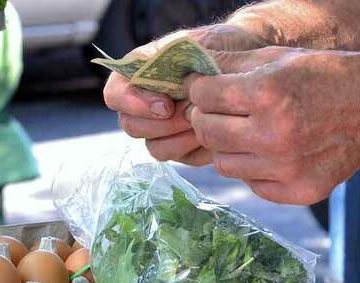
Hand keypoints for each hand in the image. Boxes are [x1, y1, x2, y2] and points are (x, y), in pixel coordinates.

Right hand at [103, 24, 265, 165]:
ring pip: (156, 149)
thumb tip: (171, 95)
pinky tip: (218, 133)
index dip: (134, 104)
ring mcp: (162, 130)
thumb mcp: (198, 45)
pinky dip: (200, 149)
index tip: (166, 105)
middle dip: (164, 124)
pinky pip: (184, 159)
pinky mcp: (184, 148)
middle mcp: (143, 105)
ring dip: (182, 139)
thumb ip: (177, 65)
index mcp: (137, 75)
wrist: (244, 63)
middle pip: (132, 126)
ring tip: (207, 121)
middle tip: (193, 114)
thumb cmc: (218, 48)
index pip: (114, 95)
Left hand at [184, 47, 359, 203]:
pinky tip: (270, 152)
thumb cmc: (326, 77)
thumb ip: (231, 65)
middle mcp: (275, 135)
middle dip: (205, 118)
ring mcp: (287, 169)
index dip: (200, 90)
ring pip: (224, 164)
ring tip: (247, 132)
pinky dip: (253, 169)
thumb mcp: (280, 58)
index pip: (204, 97)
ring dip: (228, 146)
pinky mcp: (298, 191)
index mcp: (268, 94)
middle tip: (217, 112)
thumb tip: (190, 75)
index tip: (205, 89)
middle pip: (207, 132)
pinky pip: (251, 184)